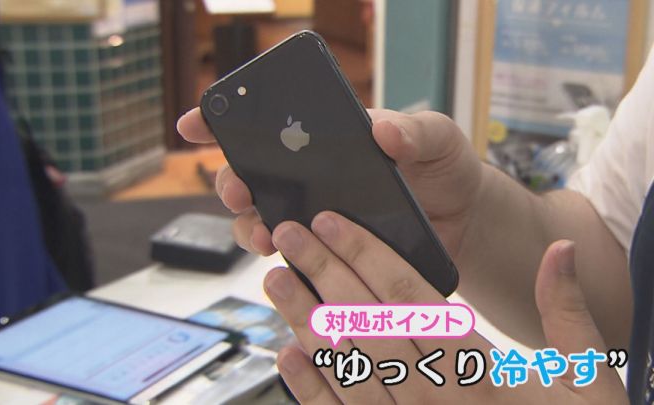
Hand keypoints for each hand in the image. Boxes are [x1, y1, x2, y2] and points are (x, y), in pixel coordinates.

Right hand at [176, 108, 482, 257]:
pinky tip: (288, 264)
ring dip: (252, 228)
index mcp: (326, 143)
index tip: (195, 123)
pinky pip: (293, 260)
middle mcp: (311, 181)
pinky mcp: (329, 256)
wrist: (465, 222)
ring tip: (267, 234)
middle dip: (232, 183)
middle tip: (240, 190)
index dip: (224, 125)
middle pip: (251, 180)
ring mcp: (316, 221)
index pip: (266, 129)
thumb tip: (383, 130)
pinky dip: (282, 262)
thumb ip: (414, 130)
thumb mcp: (436, 139)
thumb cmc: (445, 171)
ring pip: (262, 223)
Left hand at [264, 211, 627, 403]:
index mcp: (480, 376)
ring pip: (346, 367)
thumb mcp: (588, 381)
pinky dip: (311, 388)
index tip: (333, 222)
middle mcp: (436, 402)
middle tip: (289, 232)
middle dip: (325, 273)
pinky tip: (287, 352)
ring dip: (306, 320)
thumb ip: (569, 314)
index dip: (368, 256)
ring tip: (277, 278)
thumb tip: (561, 250)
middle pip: (368, 325)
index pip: (412, 302)